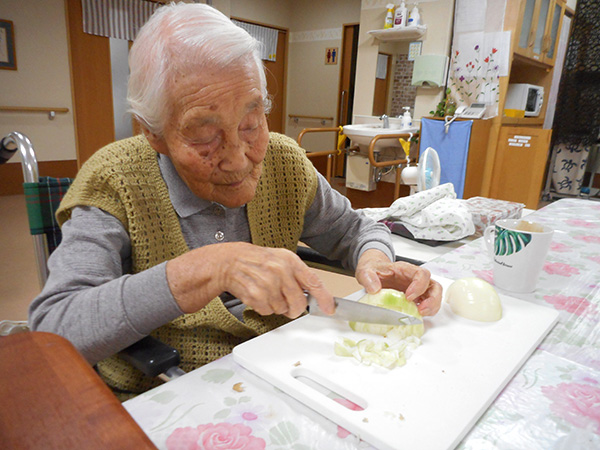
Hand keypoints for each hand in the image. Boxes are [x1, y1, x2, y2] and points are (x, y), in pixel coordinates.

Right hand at [166, 243, 333, 317]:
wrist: (230, 261)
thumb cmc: (257, 261)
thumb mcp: (281, 259)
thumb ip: (299, 276)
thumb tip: (315, 295)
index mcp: (290, 260)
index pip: (314, 282)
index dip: (324, 298)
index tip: (329, 308)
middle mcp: (280, 271)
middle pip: (299, 302)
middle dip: (295, 308)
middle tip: (288, 304)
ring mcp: (268, 283)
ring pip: (282, 309)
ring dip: (276, 306)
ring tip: (267, 292)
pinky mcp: (256, 294)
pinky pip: (267, 311)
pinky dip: (264, 308)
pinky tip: (258, 295)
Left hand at [355, 249, 441, 315]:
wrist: (373, 272)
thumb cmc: (374, 270)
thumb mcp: (366, 271)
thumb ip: (368, 278)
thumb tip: (375, 289)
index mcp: (404, 269)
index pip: (421, 274)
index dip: (418, 286)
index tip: (409, 297)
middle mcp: (414, 278)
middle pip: (433, 285)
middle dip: (431, 299)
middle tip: (421, 310)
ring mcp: (417, 288)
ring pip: (434, 295)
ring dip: (432, 306)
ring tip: (421, 315)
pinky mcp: (416, 298)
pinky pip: (427, 303)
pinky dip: (427, 310)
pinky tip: (417, 316)